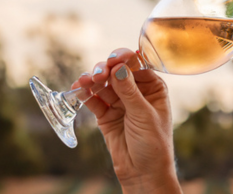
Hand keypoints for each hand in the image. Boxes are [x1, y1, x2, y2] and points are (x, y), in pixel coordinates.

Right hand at [72, 48, 181, 193]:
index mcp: (153, 87)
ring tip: (85, 81)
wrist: (143, 173)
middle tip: (99, 74)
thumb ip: (130, 92)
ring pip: (104, 84)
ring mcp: (120, 102)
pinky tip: (78, 89)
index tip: (115, 59)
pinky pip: (94, 100)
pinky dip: (86, 94)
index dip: (126, 59)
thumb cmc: (154, 143)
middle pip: (118, 72)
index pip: (138, 65)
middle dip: (107, 70)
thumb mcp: (144, 115)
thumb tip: (118, 68)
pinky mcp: (106, 115)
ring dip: (93, 80)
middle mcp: (136, 91)